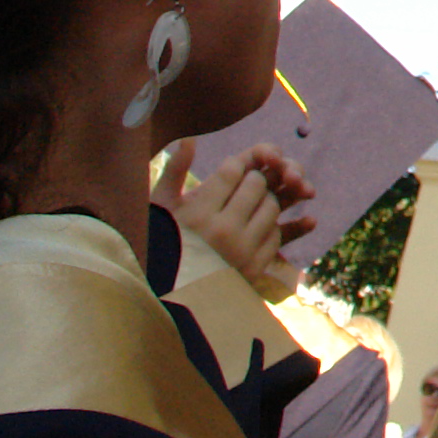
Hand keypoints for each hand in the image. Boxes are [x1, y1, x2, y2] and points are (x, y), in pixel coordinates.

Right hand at [164, 142, 315, 297]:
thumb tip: (189, 138)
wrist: (167, 299)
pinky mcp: (257, 268)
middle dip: (253, 180)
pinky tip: (258, 227)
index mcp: (198, 214)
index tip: (228, 173)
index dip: (234, 167)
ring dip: (266, 201)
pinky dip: (273, 227)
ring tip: (246, 208)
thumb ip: (174, 172)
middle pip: (258, 184)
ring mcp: (244, 251)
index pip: (234, 170)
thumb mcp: (159, 210)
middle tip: (241, 188)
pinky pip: (277, 234)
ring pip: (273, 206)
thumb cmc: (160, 246)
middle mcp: (224, 232)